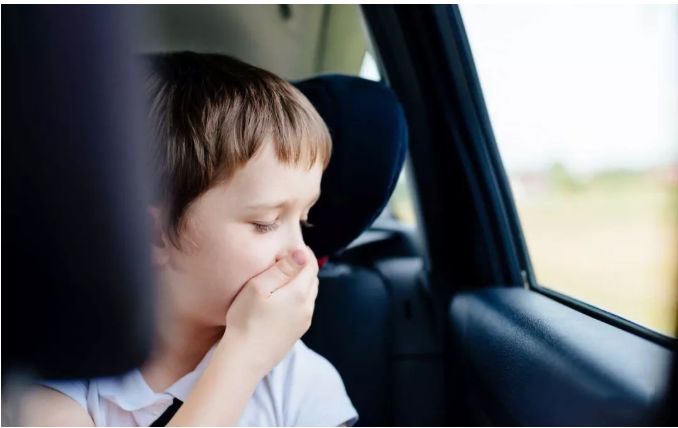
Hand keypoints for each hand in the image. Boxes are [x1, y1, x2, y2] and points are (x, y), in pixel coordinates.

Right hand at [223, 246, 319, 375]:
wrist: (244, 359)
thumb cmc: (246, 320)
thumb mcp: (258, 287)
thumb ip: (282, 269)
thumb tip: (302, 253)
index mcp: (299, 293)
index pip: (310, 264)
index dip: (302, 252)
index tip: (290, 246)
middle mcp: (307, 307)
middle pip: (312, 279)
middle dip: (303, 266)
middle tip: (286, 259)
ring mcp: (304, 321)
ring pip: (309, 294)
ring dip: (301, 282)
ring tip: (283, 277)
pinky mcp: (297, 333)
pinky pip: (304, 308)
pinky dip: (298, 297)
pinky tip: (283, 299)